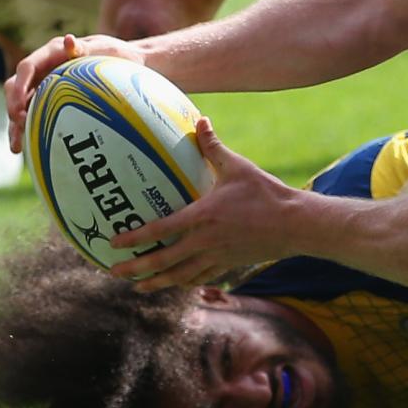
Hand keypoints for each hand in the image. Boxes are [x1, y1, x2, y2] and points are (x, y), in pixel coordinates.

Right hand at [3, 32, 143, 147]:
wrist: (128, 63)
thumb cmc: (117, 54)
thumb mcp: (105, 50)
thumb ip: (85, 49)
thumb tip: (69, 40)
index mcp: (52, 53)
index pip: (27, 67)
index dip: (19, 85)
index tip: (19, 104)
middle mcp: (44, 70)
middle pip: (17, 87)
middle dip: (13, 105)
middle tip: (19, 123)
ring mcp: (45, 86)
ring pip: (21, 105)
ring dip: (15, 125)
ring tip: (16, 147)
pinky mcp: (49, 101)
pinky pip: (34, 116)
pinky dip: (28, 131)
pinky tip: (24, 149)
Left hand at [106, 118, 300, 289]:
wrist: (295, 224)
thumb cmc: (266, 193)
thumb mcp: (237, 166)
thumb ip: (214, 146)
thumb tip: (200, 120)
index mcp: (202, 216)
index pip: (160, 230)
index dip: (134, 238)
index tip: (114, 243)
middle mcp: (205, 241)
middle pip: (163, 262)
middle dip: (135, 269)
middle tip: (113, 272)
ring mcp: (217, 257)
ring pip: (180, 276)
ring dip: (156, 282)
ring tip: (138, 287)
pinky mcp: (230, 265)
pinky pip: (201, 277)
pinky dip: (184, 282)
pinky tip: (176, 283)